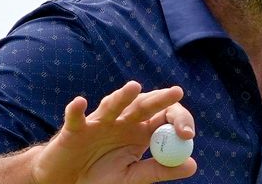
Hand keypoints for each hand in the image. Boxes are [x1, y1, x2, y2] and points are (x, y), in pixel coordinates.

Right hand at [30, 81, 196, 183]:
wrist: (69, 180)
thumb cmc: (102, 177)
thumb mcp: (132, 177)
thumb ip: (158, 170)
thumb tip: (192, 165)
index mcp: (140, 131)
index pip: (164, 117)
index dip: (179, 120)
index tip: (187, 134)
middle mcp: (123, 121)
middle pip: (144, 104)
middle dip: (160, 98)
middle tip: (176, 92)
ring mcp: (99, 121)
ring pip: (112, 104)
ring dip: (122, 96)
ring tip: (134, 87)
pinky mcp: (75, 128)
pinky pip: (76, 117)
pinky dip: (76, 109)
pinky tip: (80, 103)